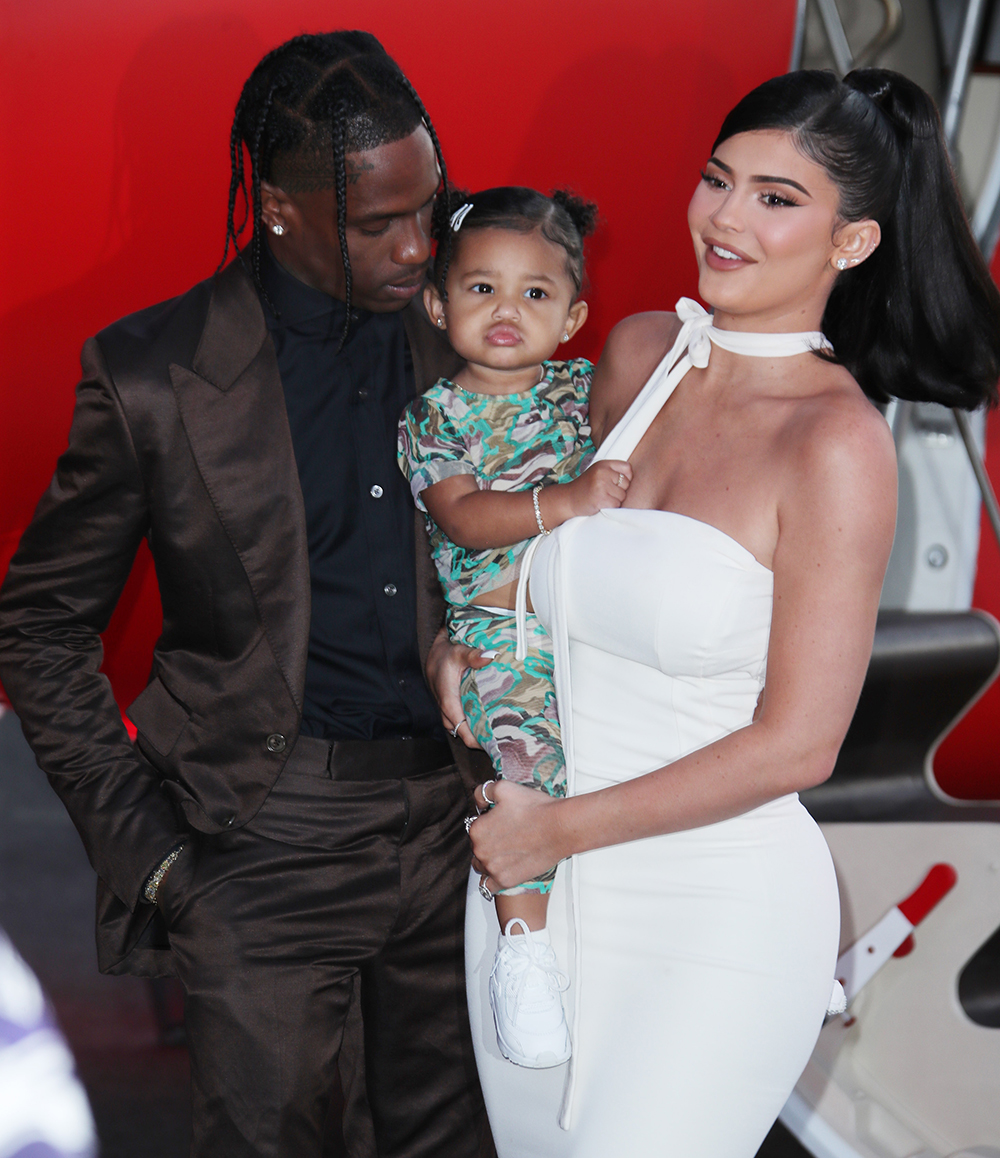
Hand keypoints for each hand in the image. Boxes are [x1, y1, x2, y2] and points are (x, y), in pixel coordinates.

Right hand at [425, 626, 492, 748]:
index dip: (479, 741)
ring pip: (462, 729)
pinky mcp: (452, 708)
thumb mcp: (459, 652)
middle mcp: (447, 710)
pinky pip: (462, 722)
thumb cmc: (445, 655)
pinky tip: (488, 722)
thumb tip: (490, 657)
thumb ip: (474, 656)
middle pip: (465, 734)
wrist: (433, 654)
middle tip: (503, 739)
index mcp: (449, 702)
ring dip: (477, 732)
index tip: (496, 743)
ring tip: (497, 733)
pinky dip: (473, 725)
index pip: (464, 731)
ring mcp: (449, 710)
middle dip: (482, 739)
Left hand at [470, 779, 563, 892]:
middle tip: (508, 835)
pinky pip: (489, 885)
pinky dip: (494, 879)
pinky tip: (504, 869)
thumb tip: (479, 800)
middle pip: (478, 847)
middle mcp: (480, 852)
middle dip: (488, 841)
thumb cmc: (534, 808)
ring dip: (490, 860)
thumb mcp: (504, 788)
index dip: (488, 822)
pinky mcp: (506, 881)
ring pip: (482, 866)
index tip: (501, 821)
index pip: (475, 827)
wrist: (559, 828)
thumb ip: (483, 792)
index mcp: (477, 829)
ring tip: (508, 851)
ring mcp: (492, 869)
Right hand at [546, 459, 631, 522]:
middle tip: (606, 492)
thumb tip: (633, 478)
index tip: (616, 484)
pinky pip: (616, 505)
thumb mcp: (598, 473)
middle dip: (619, 491)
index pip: (627, 468)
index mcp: (603, 464)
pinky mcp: (600, 499)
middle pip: (626, 484)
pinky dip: (610, 507)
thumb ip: (613, 472)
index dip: (626, 478)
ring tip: (602, 498)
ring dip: (615, 500)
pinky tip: (600, 504)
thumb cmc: (586, 487)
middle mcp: (603, 473)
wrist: (568, 499)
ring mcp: (601, 485)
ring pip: (622, 496)